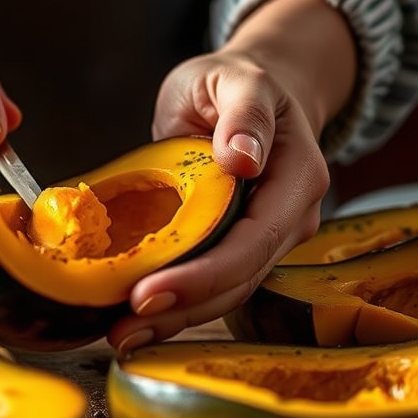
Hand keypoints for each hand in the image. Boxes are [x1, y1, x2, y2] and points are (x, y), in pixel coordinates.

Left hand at [107, 0, 356, 353]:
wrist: (249, 94)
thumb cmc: (237, 83)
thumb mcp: (238, 79)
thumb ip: (244, 113)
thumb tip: (242, 158)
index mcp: (297, 179)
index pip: (253, 241)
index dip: (202, 274)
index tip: (147, 293)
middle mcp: (291, 219)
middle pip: (238, 279)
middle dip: (181, 309)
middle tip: (122, 330)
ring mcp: (267, 239)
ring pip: (225, 293)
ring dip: (173, 320)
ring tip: (120, 338)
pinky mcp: (238, 247)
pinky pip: (211, 284)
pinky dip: (175, 305)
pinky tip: (133, 322)